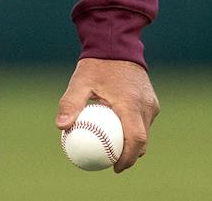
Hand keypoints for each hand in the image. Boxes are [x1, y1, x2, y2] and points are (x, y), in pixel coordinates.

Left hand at [56, 57, 157, 172]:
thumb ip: (70, 103)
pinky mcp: (151, 100)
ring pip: (144, 131)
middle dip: (131, 156)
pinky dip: (134, 129)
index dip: (128, 158)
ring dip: (133, 143)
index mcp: (131, 104)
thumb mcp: (79, 82)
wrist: (116, 43)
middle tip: (113, 163)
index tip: (115, 168)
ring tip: (114, 151)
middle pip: (143, 140)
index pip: (136, 139)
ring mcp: (151, 103)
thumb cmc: (96, 64)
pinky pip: (143, 121)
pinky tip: (117, 132)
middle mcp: (145, 106)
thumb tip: (61, 126)